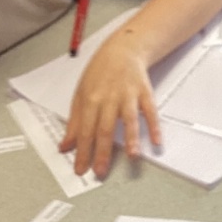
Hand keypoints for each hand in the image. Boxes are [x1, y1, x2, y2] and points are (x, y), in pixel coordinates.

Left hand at [61, 27, 161, 178]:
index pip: (84, 130)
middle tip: (101, 172)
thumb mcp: (81, 94)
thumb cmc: (100, 73)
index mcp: (90, 99)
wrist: (122, 50)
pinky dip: (154, 126)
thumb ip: (74, 121)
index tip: (80, 169)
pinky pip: (150, 111)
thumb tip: (65, 146)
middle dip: (102, 152)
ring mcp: (128, 95)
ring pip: (129, 119)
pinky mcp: (144, 93)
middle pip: (105, 128)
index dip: (82, 151)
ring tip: (132, 156)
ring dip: (131, 138)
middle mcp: (109, 98)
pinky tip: (156, 141)